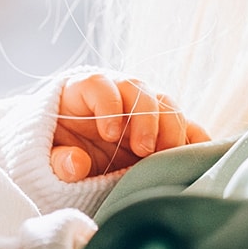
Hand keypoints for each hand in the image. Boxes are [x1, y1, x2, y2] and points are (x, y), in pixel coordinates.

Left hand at [51, 74, 210, 181]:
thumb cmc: (58, 152)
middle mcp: (117, 94)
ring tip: (167, 157)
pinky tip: (197, 156)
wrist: (72, 160)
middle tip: (143, 150)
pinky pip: (186, 126)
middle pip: (137, 89)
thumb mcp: (50, 157)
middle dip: (145, 118)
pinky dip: (194, 139)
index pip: (98, 84)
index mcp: (82, 92)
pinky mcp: (162, 129)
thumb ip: (59, 160)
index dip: (107, 105)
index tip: (110, 134)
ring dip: (171, 129)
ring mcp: (142, 109)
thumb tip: (75, 163)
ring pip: (164, 104)